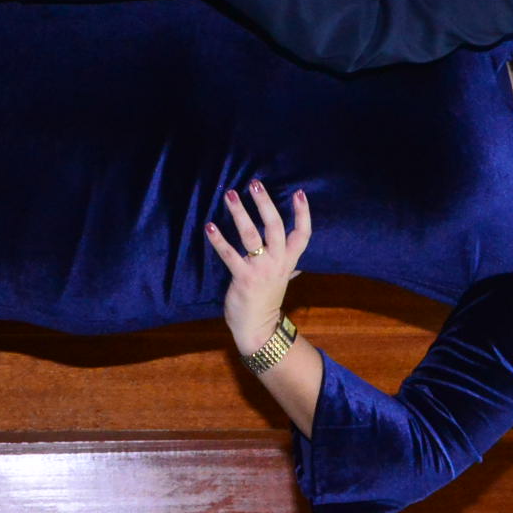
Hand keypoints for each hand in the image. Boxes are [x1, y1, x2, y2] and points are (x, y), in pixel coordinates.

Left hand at [204, 178, 312, 357]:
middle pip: (275, 227)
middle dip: (265, 204)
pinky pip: (229, 255)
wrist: (259, 328)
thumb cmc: (267, 299)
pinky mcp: (242, 278)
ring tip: (230, 195)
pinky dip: (219, 240)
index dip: (303, 214)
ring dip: (240, 214)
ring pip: (251, 236)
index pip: (302, 235)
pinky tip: (210, 227)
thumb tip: (296, 249)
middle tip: (255, 184)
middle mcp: (277, 262)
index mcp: (288, 261)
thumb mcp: (283, 277)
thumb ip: (289, 262)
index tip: (299, 193)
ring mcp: (260, 270)